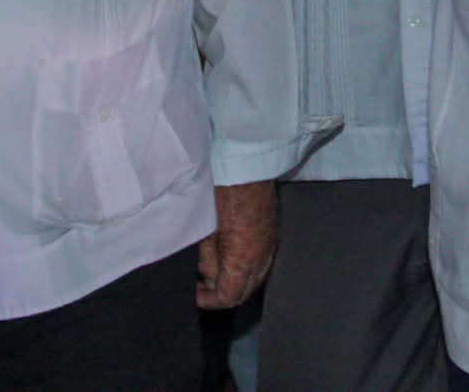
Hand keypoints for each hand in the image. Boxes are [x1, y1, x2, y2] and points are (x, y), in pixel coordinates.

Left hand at [197, 181, 277, 309]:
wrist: (247, 168)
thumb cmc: (225, 193)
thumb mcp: (207, 232)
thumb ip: (208, 260)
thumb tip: (207, 276)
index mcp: (243, 259)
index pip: (229, 297)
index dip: (209, 300)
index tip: (196, 295)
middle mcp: (262, 258)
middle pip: (244, 292)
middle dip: (221, 293)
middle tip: (202, 285)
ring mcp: (270, 247)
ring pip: (254, 279)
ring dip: (235, 281)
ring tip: (213, 271)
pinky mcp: (272, 236)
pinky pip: (261, 263)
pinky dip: (246, 268)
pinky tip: (230, 256)